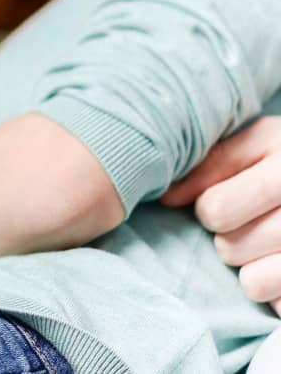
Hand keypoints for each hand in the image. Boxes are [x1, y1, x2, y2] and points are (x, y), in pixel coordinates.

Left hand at [163, 116, 280, 311]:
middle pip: (229, 248)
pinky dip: (280, 294)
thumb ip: (213, 163)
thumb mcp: (261, 142)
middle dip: (230, 240)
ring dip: (252, 270)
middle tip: (252, 227)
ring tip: (270, 249)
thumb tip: (166, 197)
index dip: (209, 209)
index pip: (215, 209)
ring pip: (252, 283)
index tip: (222, 203)